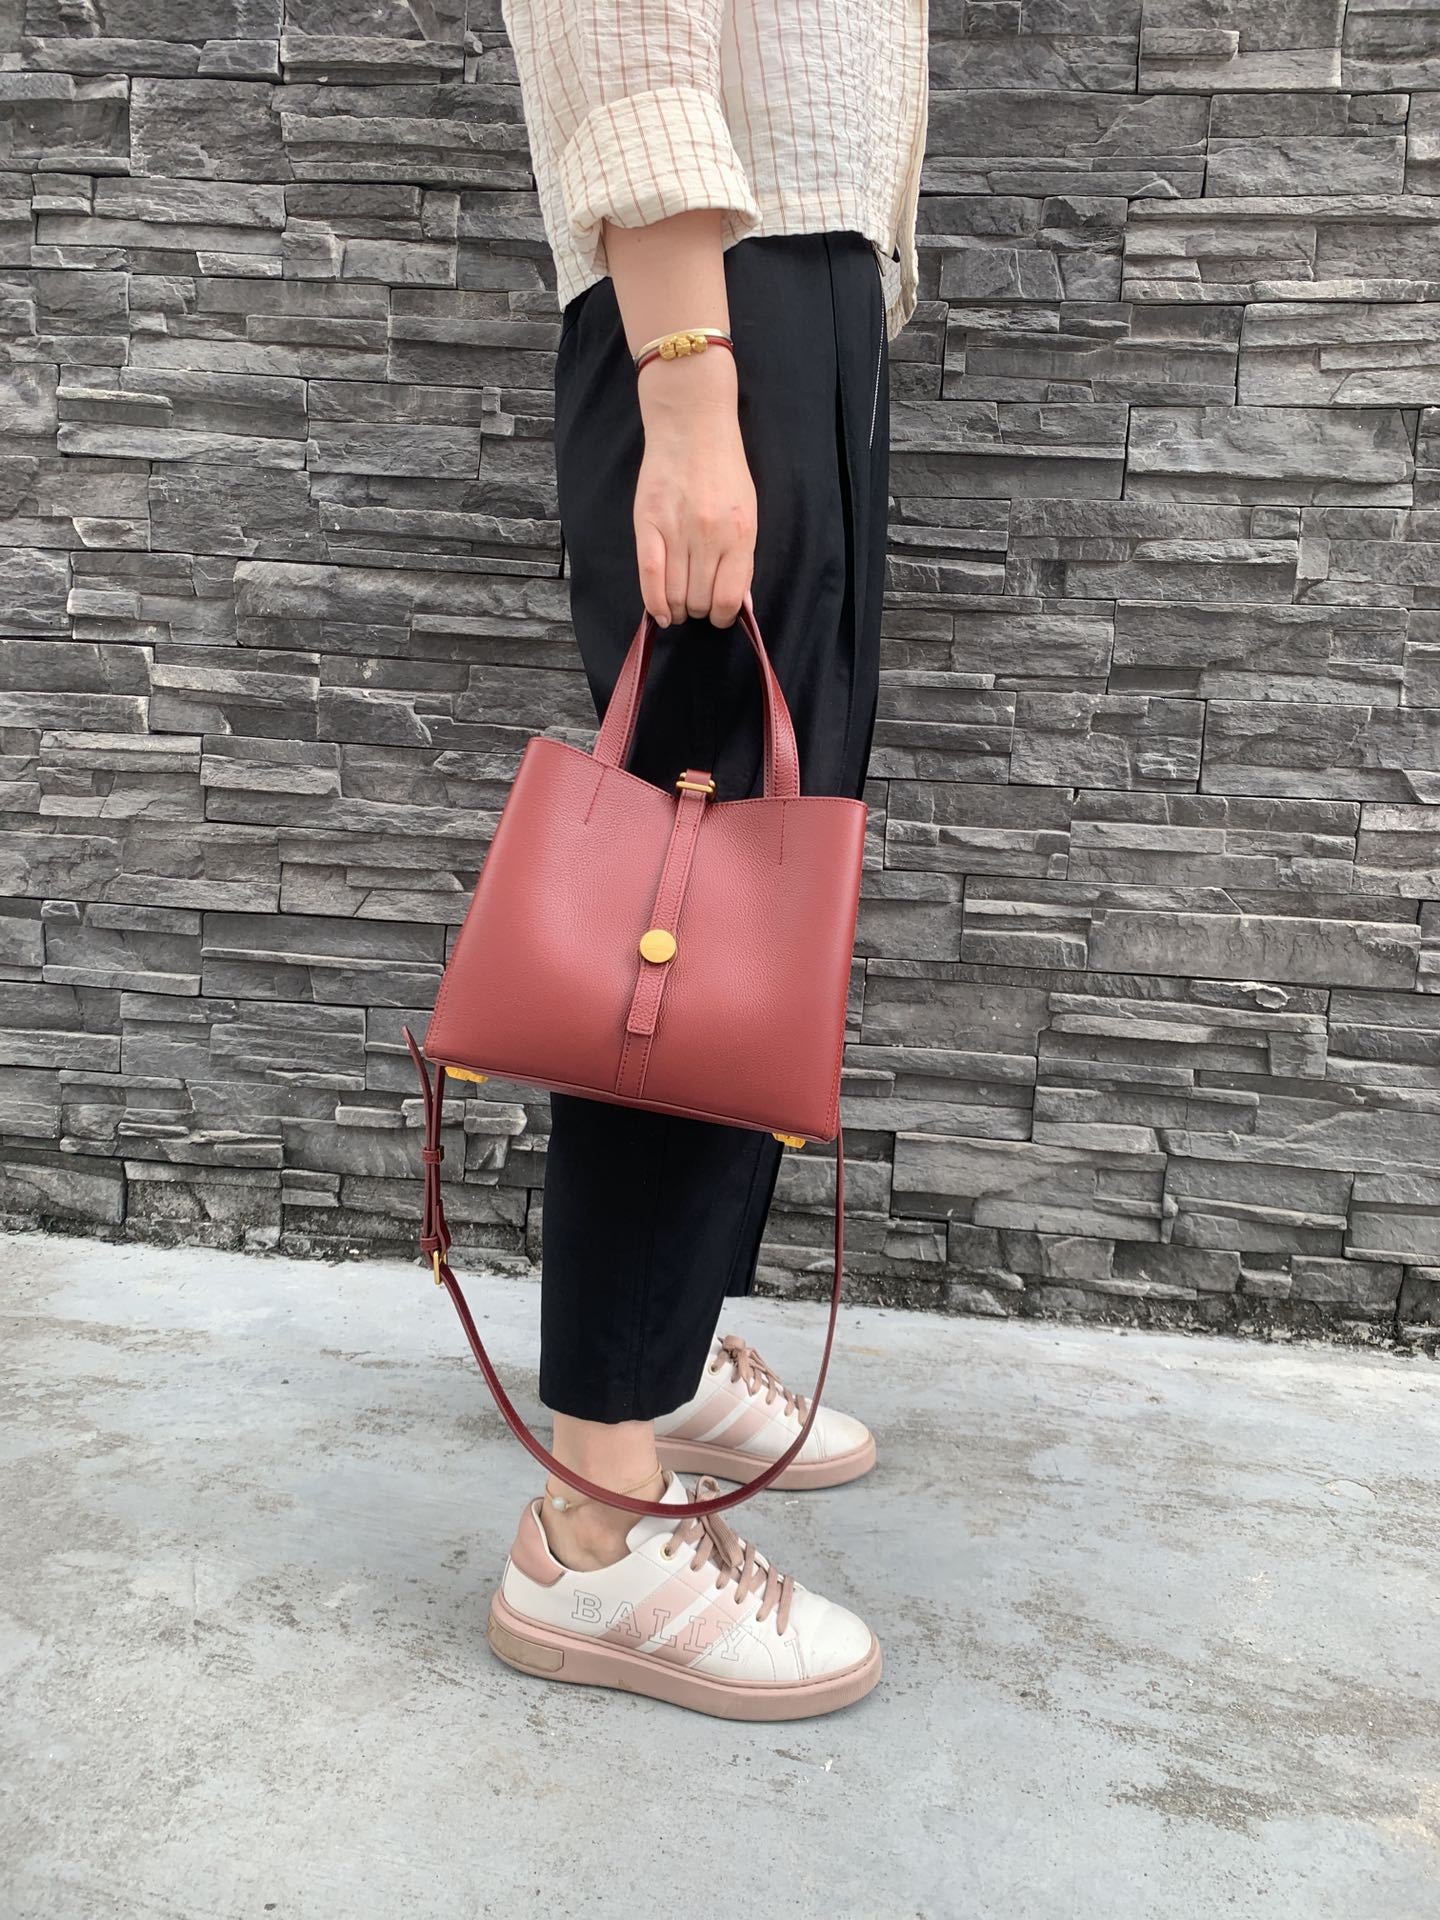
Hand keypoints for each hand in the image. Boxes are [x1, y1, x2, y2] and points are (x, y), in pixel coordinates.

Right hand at [633, 348, 755, 630]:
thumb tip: (737, 602)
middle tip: (697, 603)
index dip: (723, 616)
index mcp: (740, 534)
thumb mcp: (747, 513)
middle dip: (699, 609)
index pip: (729, 598)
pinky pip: (649, 576)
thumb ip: (742, 557)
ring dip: (678, 608)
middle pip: (700, 599)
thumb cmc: (724, 470)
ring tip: (679, 605)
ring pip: (675, 594)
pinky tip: (660, 613)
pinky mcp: (648, 523)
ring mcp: (676, 530)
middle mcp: (709, 536)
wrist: (692, 427)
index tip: (719, 615)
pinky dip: (654, 602)